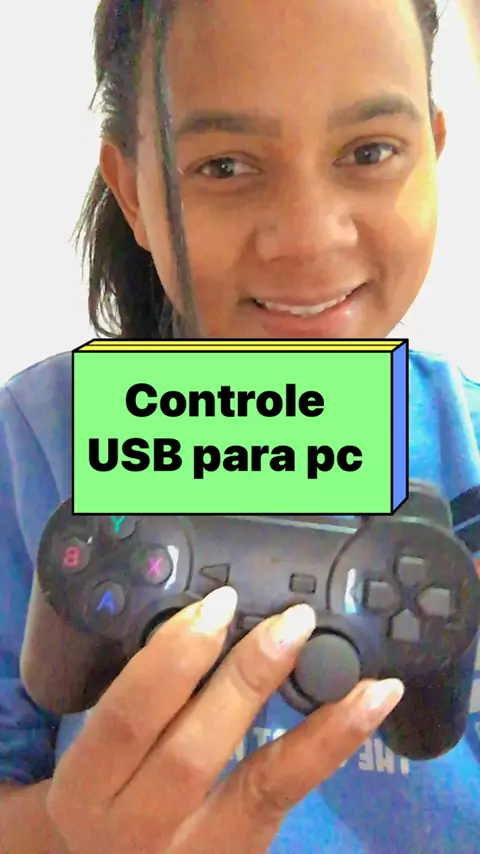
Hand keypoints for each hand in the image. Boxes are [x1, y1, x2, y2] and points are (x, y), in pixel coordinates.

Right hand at [47, 587, 403, 853]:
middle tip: (290, 622)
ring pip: (255, 783)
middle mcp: (136, 828)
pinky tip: (371, 701)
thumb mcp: (98, 754)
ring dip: (309, 719)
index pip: (123, 720)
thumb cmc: (106, 794)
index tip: (216, 605)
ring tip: (350, 665)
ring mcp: (193, 853)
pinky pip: (289, 797)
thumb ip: (137, 702)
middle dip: (243, 680)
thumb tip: (202, 620)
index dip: (170, 658)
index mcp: (86, 785)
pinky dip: (333, 743)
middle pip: (190, 755)